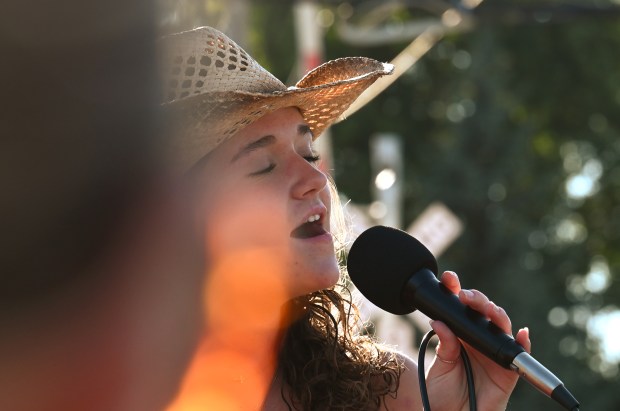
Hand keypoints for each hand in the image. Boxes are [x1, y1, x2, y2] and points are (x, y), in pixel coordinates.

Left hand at [425, 271, 530, 410]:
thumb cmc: (442, 395)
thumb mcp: (440, 367)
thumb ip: (444, 346)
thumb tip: (439, 321)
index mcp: (460, 336)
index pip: (461, 310)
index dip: (456, 292)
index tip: (448, 279)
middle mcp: (479, 341)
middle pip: (484, 314)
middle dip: (477, 299)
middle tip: (464, 294)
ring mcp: (494, 355)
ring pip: (501, 328)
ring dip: (496, 315)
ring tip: (487, 308)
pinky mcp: (507, 372)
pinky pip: (519, 355)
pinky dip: (524, 343)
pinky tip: (522, 333)